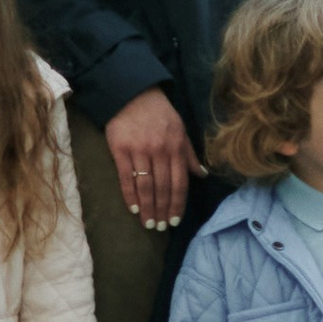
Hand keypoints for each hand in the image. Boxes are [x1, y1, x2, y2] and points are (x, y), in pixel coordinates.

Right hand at [106, 87, 203, 229]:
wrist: (132, 93)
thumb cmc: (159, 113)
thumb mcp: (180, 130)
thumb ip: (189, 154)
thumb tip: (202, 175)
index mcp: (177, 147)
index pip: (180, 182)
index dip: (178, 203)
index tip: (176, 220)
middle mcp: (160, 150)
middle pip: (163, 187)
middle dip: (163, 210)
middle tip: (161, 228)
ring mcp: (139, 150)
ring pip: (146, 185)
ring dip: (148, 208)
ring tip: (148, 223)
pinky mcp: (120, 149)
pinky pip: (126, 177)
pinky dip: (130, 195)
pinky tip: (133, 208)